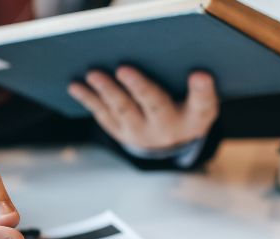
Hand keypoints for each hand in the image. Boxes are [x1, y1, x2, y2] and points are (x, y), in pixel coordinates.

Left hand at [67, 66, 217, 150]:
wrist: (170, 140)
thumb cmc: (186, 106)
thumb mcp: (198, 98)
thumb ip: (194, 84)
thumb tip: (175, 58)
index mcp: (194, 117)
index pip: (203, 104)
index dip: (202, 90)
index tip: (200, 74)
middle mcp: (168, 128)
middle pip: (154, 105)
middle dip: (139, 87)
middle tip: (124, 69)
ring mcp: (141, 133)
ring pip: (122, 110)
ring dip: (106, 91)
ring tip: (93, 74)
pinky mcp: (120, 132)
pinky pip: (102, 114)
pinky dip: (88, 99)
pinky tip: (75, 86)